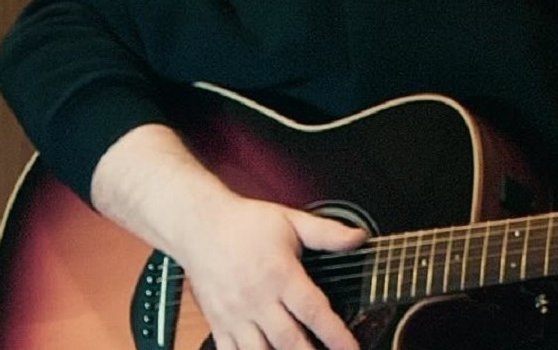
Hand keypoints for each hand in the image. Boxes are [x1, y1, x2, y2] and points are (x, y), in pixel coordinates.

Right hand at [179, 196, 367, 349]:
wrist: (198, 226)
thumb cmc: (245, 223)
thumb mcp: (291, 221)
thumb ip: (327, 233)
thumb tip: (359, 237)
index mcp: (280, 275)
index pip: (314, 312)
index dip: (336, 335)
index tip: (351, 349)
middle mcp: (257, 300)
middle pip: (289, 341)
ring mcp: (235, 316)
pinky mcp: (218, 324)